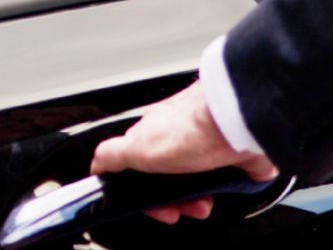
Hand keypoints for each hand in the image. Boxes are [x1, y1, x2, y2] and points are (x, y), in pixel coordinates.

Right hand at [90, 83, 275, 224]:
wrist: (237, 124)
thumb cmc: (191, 127)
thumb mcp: (137, 145)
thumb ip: (111, 155)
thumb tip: (96, 164)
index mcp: (153, 138)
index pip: (141, 173)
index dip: (145, 196)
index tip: (153, 207)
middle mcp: (180, 142)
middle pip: (171, 183)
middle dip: (176, 202)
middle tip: (182, 208)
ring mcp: (207, 150)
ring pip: (198, 186)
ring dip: (199, 200)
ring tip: (204, 202)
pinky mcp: (233, 157)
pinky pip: (226, 182)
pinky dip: (224, 190)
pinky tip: (222, 190)